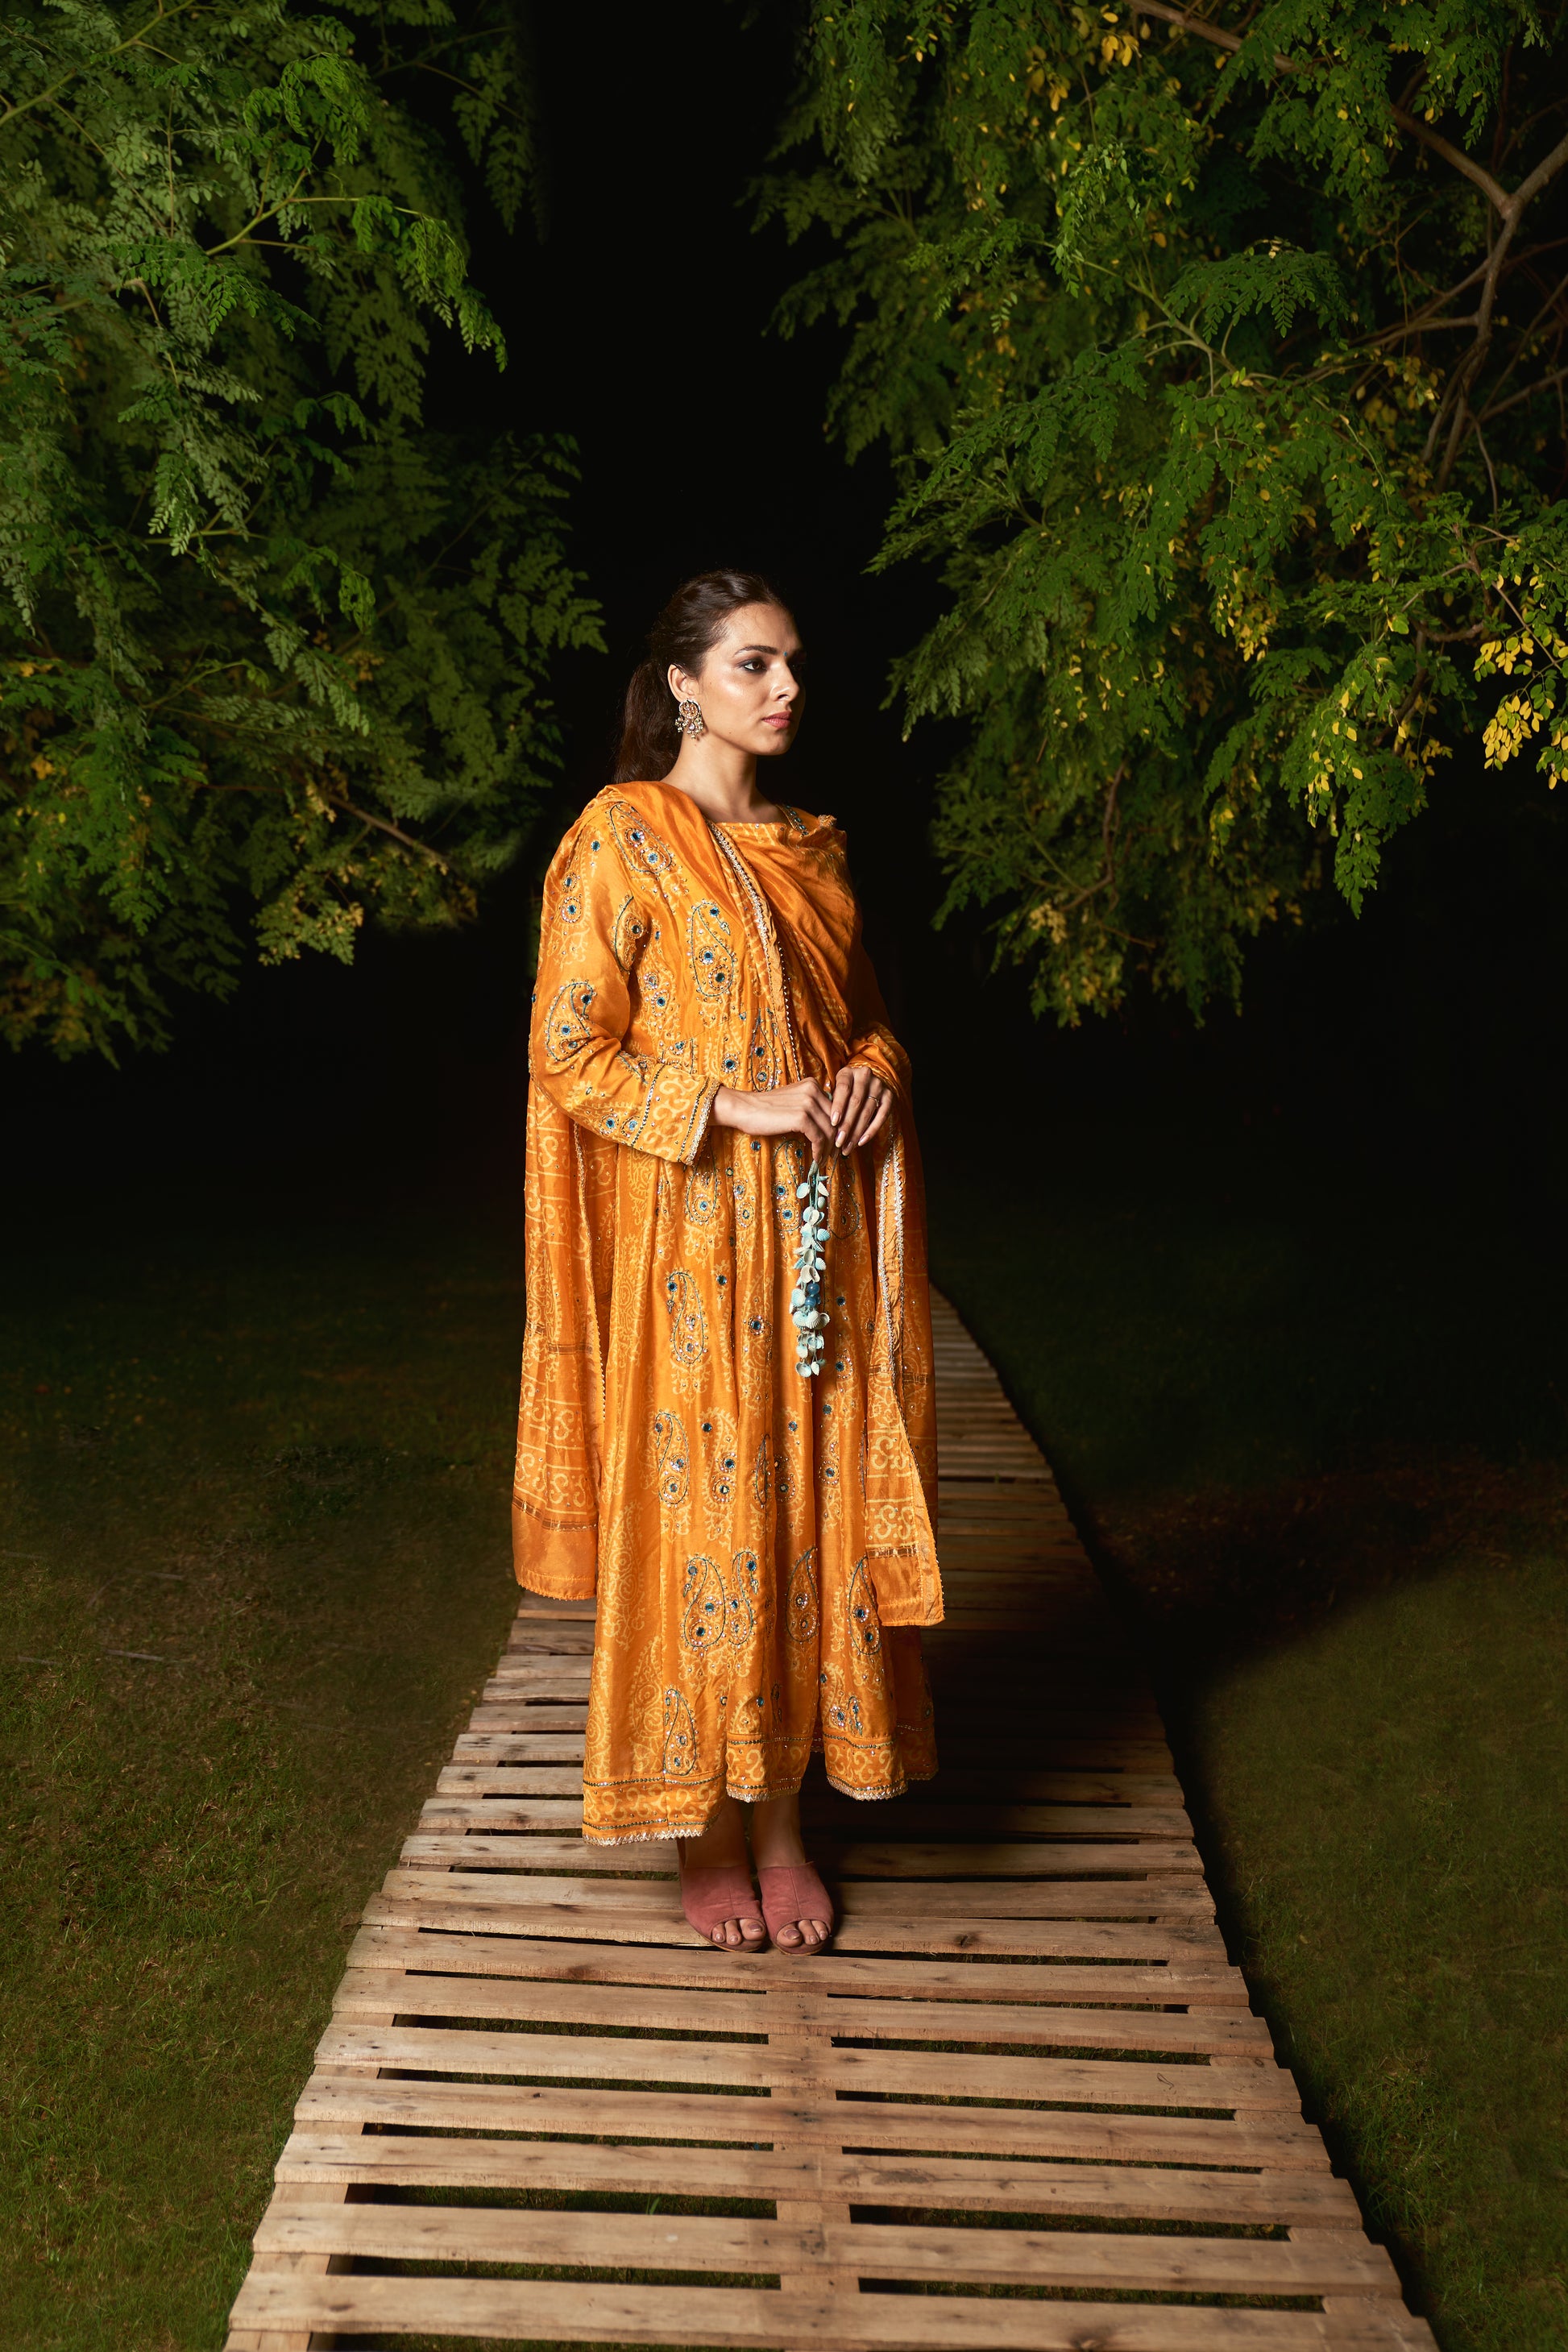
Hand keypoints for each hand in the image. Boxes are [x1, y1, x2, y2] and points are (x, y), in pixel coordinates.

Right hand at [712, 1077, 835, 1160]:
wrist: (744, 1108)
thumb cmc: (765, 1109)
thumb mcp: (793, 1102)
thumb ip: (810, 1108)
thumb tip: (829, 1128)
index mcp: (812, 1085)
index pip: (835, 1109)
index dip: (838, 1128)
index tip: (836, 1143)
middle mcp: (813, 1090)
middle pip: (836, 1120)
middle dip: (836, 1140)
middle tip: (834, 1155)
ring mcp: (808, 1103)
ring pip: (830, 1131)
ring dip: (829, 1149)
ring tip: (823, 1160)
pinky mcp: (801, 1117)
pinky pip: (819, 1138)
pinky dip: (819, 1151)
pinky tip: (816, 1158)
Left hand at [828, 1063, 893, 1151]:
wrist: (865, 1083)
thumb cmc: (843, 1092)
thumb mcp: (834, 1091)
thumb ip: (830, 1104)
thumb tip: (824, 1128)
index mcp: (848, 1072)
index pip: (844, 1088)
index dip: (838, 1106)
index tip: (833, 1123)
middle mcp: (865, 1075)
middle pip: (856, 1102)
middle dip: (847, 1124)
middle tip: (839, 1142)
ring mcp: (879, 1085)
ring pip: (868, 1111)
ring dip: (857, 1132)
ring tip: (847, 1147)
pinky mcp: (889, 1096)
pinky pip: (882, 1116)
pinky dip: (871, 1131)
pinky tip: (861, 1142)